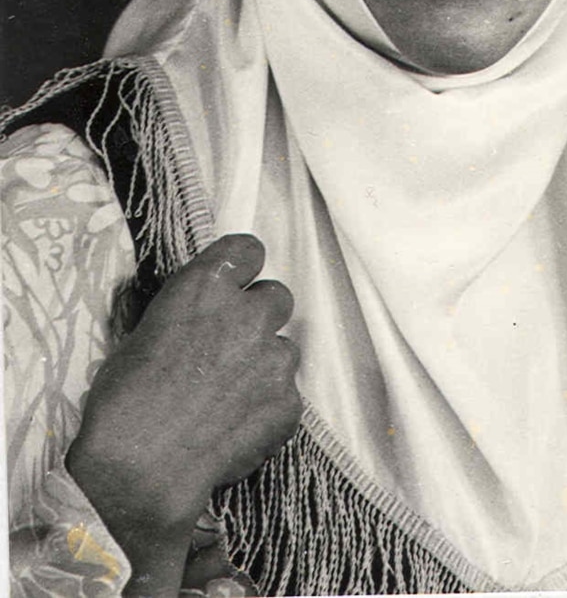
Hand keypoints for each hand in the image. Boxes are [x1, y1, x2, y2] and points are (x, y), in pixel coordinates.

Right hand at [67, 234, 300, 594]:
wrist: (141, 468)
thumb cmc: (125, 400)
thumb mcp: (147, 331)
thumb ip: (191, 313)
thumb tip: (204, 318)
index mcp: (208, 285)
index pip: (249, 250)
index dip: (243, 270)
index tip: (235, 286)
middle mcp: (249, 313)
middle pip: (277, 296)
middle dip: (259, 317)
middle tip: (232, 346)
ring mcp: (274, 358)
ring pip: (285, 348)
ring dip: (265, 364)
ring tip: (229, 395)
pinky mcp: (288, 402)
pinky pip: (287, 395)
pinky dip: (268, 407)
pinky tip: (236, 425)